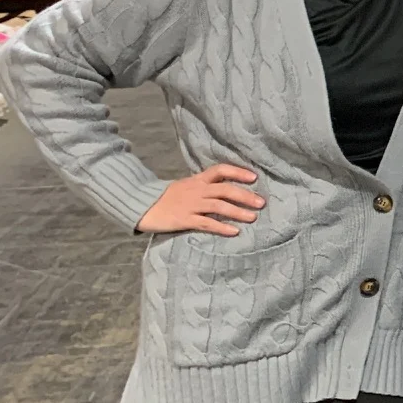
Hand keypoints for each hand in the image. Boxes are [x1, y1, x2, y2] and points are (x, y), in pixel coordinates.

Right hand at [136, 164, 264, 236]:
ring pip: (219, 206)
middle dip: (245, 196)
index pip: (220, 170)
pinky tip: (234, 231)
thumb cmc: (166, 197)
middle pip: (225, 190)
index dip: (238, 172)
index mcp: (197, 180)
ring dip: (238, 212)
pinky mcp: (184, 220)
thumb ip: (204, 185)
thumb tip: (227, 188)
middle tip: (262, 203)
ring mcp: (190, 205)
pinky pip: (206, 223)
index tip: (254, 177)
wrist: (140, 205)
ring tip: (253, 217)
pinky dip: (221, 227)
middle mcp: (196, 190)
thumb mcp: (186, 185)